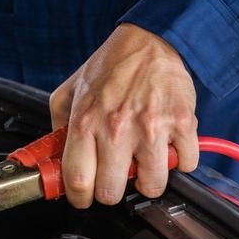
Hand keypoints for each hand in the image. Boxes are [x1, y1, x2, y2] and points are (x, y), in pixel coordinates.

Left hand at [49, 23, 198, 207]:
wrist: (150, 40)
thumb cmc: (110, 66)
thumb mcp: (68, 92)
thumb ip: (58, 127)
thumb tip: (52, 156)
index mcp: (85, 123)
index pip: (77, 182)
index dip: (79, 198)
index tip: (83, 197)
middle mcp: (116, 129)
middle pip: (111, 192)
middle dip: (111, 192)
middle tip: (114, 180)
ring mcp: (151, 129)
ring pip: (152, 185)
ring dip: (148, 181)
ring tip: (143, 165)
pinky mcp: (182, 124)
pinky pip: (186, 164)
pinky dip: (179, 162)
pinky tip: (167, 149)